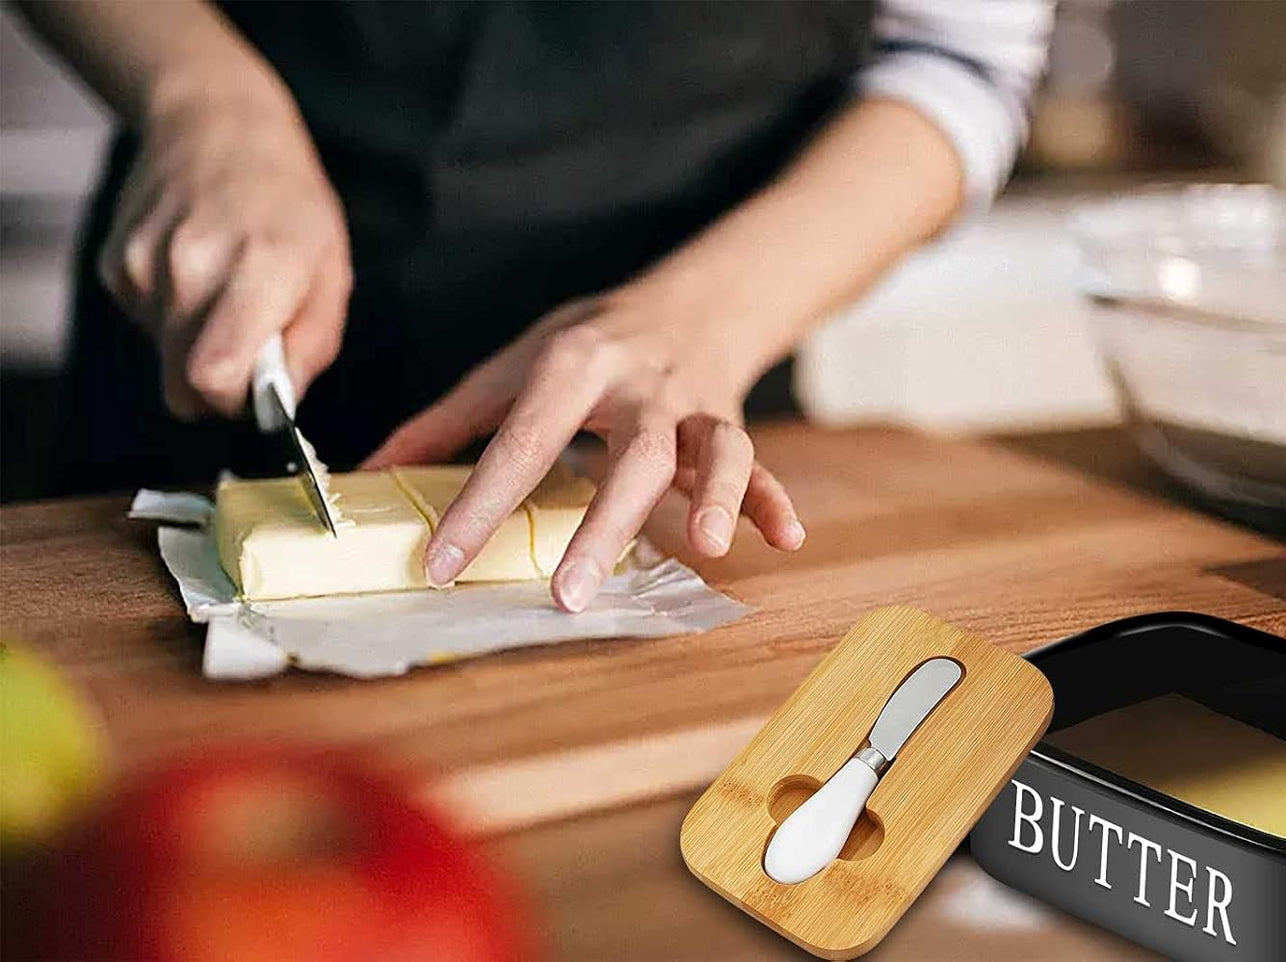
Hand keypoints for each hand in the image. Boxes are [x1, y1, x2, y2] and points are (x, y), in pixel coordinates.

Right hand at [99, 95, 350, 418]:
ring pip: (164, 357)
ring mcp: (144, 263)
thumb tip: (281, 402)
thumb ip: (311, 344)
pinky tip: (196, 271)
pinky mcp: (115, 263)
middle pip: (182, 384)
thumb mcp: (332, 271)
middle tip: (250, 348)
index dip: (237, 402)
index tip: (259, 389)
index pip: (214, 377)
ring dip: (197, 343)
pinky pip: (146, 324)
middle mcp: (190, 267)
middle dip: (219, 386)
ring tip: (226, 290)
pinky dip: (173, 315)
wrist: (218, 125)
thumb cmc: (289, 203)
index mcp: (257, 271)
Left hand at [363, 289, 805, 611]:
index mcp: (574, 368)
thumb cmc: (592, 344)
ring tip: (707, 546)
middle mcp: (641, 387)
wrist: (686, 302)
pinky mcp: (732, 426)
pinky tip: (786, 540)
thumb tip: (373, 473)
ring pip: (712, 451)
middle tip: (568, 592)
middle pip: (630, 454)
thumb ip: (451, 422)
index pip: (521, 442)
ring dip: (716, 495)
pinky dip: (773, 501)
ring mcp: (694, 408)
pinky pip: (760, 465)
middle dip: (603, 524)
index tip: (442, 564)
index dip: (479, 505)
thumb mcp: (515, 365)